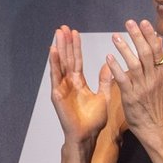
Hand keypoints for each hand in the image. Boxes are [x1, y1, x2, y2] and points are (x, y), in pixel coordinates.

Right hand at [49, 26, 109, 145]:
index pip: (76, 60)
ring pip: (60, 64)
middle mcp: (68, 82)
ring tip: (57, 34)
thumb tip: (109, 64)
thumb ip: (104, 80)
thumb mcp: (103, 96)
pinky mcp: (57, 94)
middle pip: (66, 58)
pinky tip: (52, 51)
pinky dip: (54, 63)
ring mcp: (61, 87)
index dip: (75, 46)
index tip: (75, 32)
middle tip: (63, 27)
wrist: (86, 136)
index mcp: (78, 82)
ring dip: (59, 48)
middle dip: (65, 43)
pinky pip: (55, 76)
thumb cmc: (93, 120)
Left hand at [104, 19, 162, 135]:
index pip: (157, 51)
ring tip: (115, 36)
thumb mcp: (160, 83)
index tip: (144, 22)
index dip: (150, 35)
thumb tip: (157, 42)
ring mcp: (142, 87)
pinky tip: (108, 57)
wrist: (153, 127)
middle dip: (138, 36)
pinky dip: (116, 67)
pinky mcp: (131, 96)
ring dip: (125, 48)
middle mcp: (153, 79)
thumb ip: (158, 64)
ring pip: (135, 64)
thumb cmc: (153, 104)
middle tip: (129, 22)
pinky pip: (123, 79)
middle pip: (146, 53)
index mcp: (161, 74)